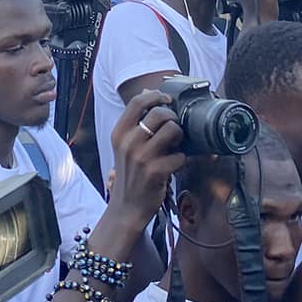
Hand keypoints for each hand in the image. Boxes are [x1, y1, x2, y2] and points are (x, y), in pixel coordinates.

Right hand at [104, 88, 184, 229]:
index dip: (156, 96)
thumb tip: (148, 92)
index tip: (167, 99)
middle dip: (173, 117)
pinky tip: (175, 165)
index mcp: (119, 133)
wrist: (127, 208)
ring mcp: (142, 157)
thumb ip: (135, 123)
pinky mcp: (156, 172)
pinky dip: (182, 159)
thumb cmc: (130, 174)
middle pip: (159, 113)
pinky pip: (180, 156)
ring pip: (172, 130)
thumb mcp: (125, 147)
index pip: (137, 102)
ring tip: (176, 145)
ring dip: (180, 136)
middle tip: (174, 127)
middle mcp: (128, 143)